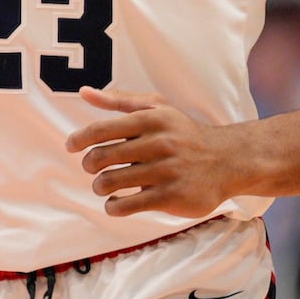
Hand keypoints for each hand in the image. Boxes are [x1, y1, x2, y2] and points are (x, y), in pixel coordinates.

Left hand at [64, 86, 236, 217]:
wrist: (229, 160)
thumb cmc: (184, 132)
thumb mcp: (157, 108)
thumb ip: (119, 100)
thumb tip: (83, 92)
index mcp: (151, 119)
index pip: (101, 130)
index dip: (79, 139)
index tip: (70, 146)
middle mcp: (157, 143)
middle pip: (101, 158)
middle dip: (89, 165)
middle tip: (92, 169)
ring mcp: (165, 171)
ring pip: (111, 182)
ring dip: (99, 187)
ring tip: (103, 186)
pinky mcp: (171, 196)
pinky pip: (128, 205)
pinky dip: (113, 206)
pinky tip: (115, 204)